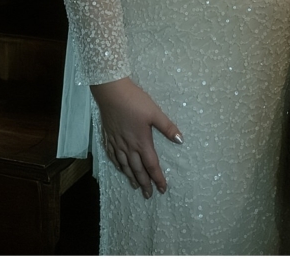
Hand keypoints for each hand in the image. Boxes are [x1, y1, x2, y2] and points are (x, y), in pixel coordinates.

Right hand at [90, 77, 182, 198]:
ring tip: (136, 186)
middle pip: (137, 170)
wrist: (111, 93)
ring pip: (124, 166)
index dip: (158, 178)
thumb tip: (180, 140)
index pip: (152, 165)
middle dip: (145, 183)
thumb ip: (167, 127)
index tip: (162, 189)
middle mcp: (128, 147)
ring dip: (131, 177)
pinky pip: (113, 157)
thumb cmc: (135, 101)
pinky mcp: (108, 138)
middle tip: (149, 195)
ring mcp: (117, 143)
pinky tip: (120, 169)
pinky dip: (117, 166)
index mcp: (142, 142)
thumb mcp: (155, 112)